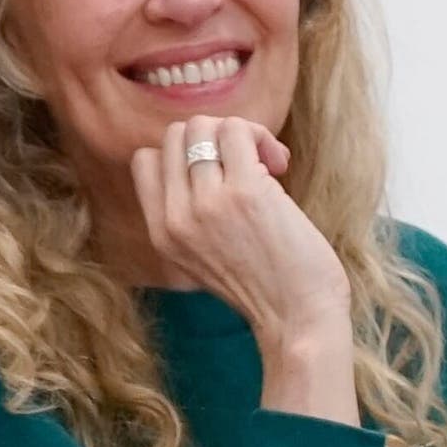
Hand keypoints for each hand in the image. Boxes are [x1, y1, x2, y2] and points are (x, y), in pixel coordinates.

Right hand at [126, 115, 357, 421]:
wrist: (300, 322)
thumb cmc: (268, 289)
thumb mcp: (204, 259)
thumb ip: (192, 217)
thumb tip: (208, 155)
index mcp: (162, 233)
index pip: (147, 160)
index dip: (186, 154)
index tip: (220, 176)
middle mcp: (176, 217)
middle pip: (176, 135)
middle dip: (215, 137)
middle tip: (252, 166)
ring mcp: (207, 203)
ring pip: (204, 125)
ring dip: (242, 133)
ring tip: (269, 163)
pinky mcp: (245, 193)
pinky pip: (239, 131)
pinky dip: (261, 137)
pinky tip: (280, 164)